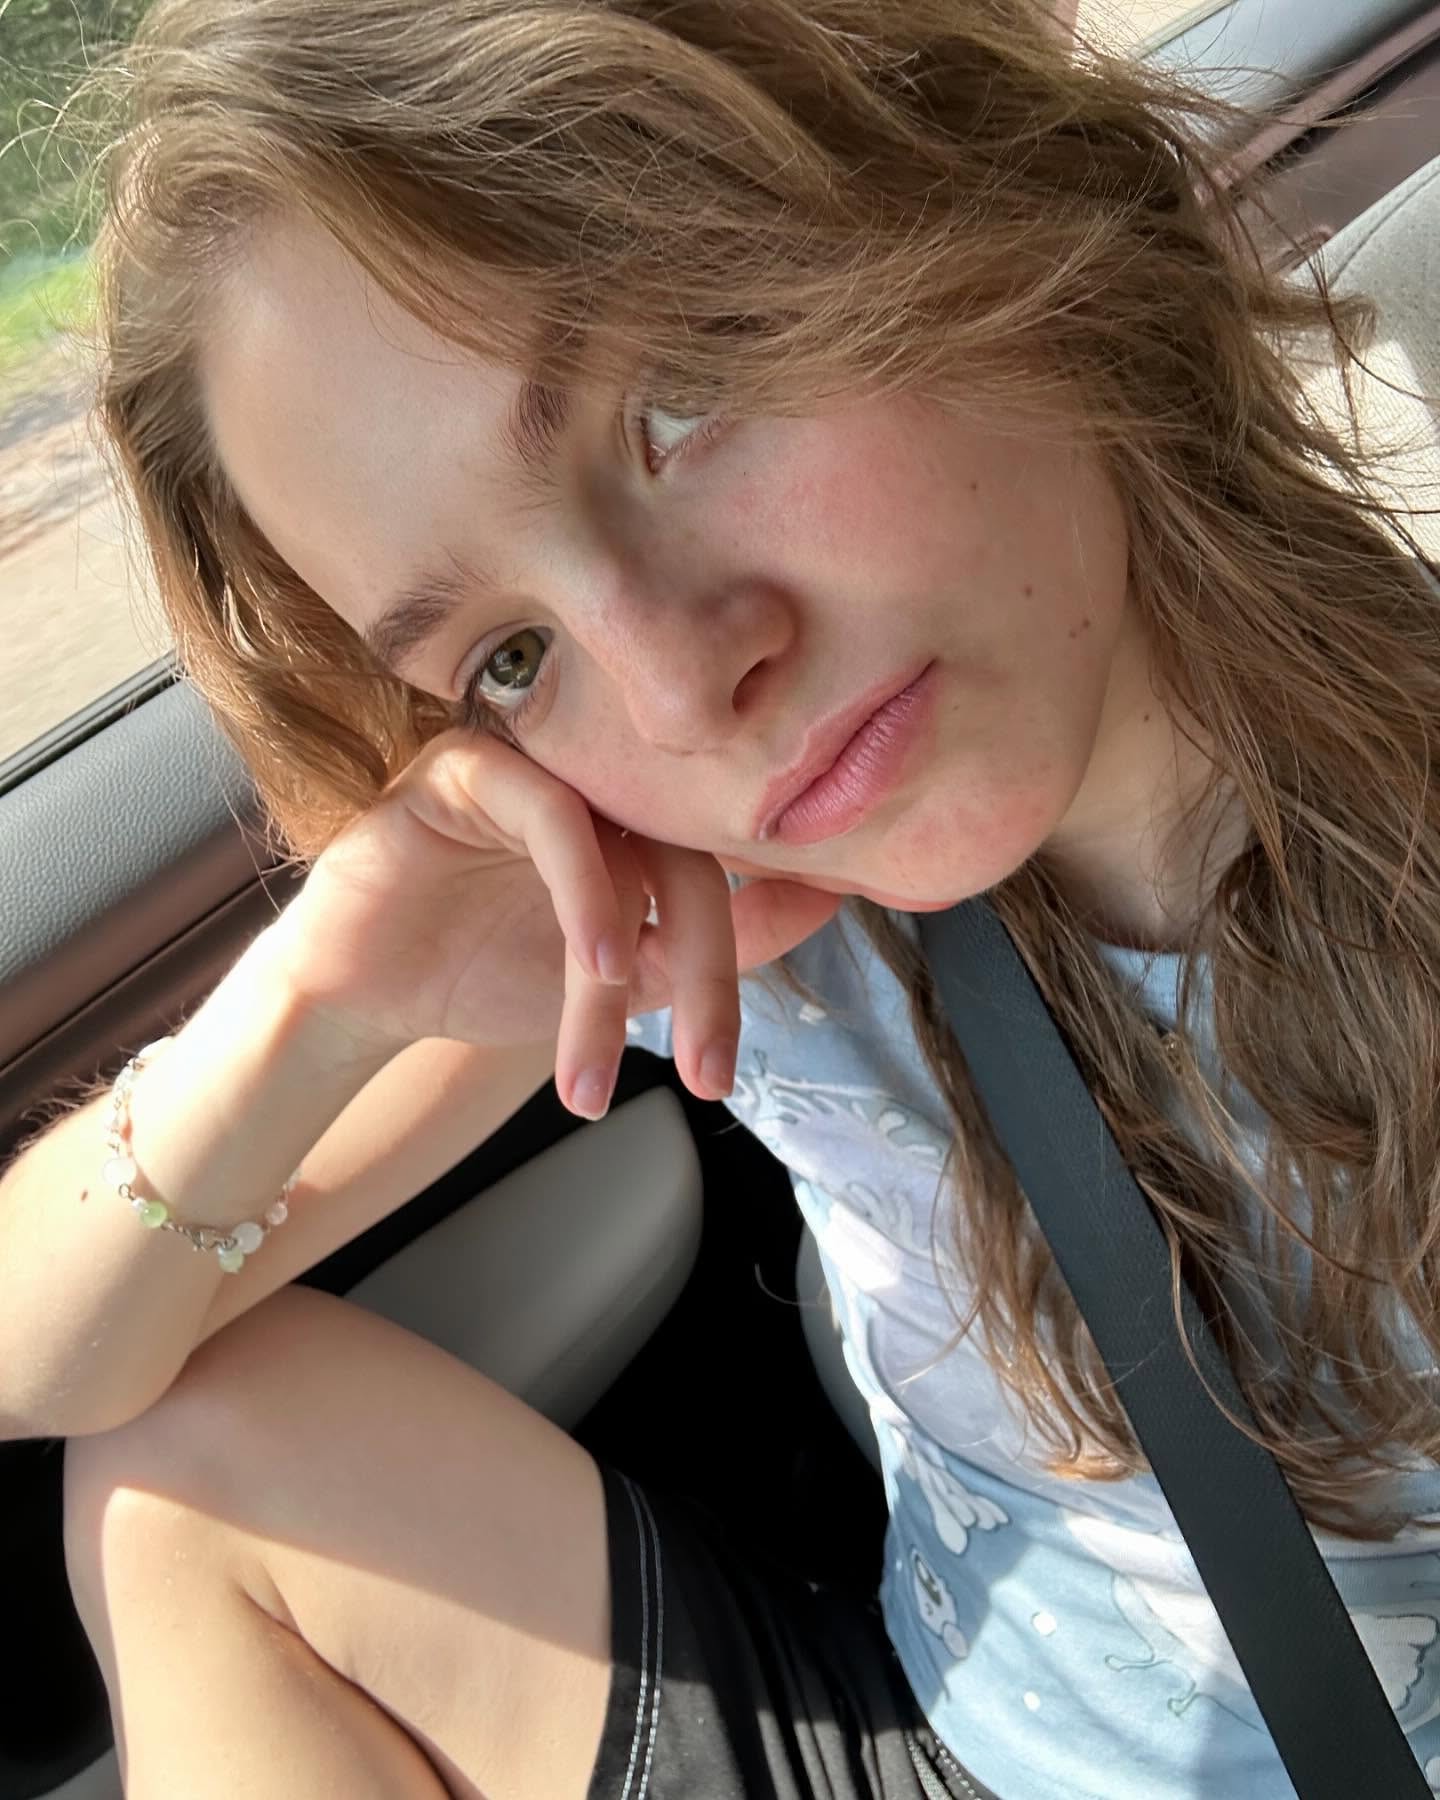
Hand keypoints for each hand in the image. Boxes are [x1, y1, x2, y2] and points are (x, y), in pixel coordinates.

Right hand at [271, 728, 843, 1114]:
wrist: (363, 999)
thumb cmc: (487, 977)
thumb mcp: (623, 979)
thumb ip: (712, 945)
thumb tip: (826, 900)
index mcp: (640, 820)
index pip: (728, 864)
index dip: (770, 934)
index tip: (792, 999)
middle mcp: (599, 782)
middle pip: (693, 856)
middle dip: (710, 979)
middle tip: (711, 1076)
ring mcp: (538, 765)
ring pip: (627, 847)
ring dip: (629, 966)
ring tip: (609, 1063)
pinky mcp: (472, 766)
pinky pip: (553, 813)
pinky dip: (585, 893)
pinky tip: (594, 966)